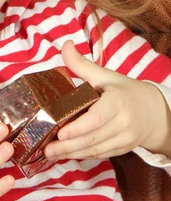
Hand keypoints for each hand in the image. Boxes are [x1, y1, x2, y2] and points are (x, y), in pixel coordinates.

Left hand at [44, 41, 170, 161]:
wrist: (153, 111)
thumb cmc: (124, 91)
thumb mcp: (105, 75)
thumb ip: (82, 64)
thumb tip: (65, 45)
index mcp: (117, 102)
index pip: (97, 118)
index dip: (79, 127)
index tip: (61, 133)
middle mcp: (123, 123)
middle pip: (93, 138)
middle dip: (68, 146)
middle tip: (46, 149)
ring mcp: (125, 139)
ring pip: (96, 150)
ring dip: (72, 153)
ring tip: (50, 154)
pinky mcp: (123, 149)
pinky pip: (101, 155)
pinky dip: (83, 155)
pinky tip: (66, 155)